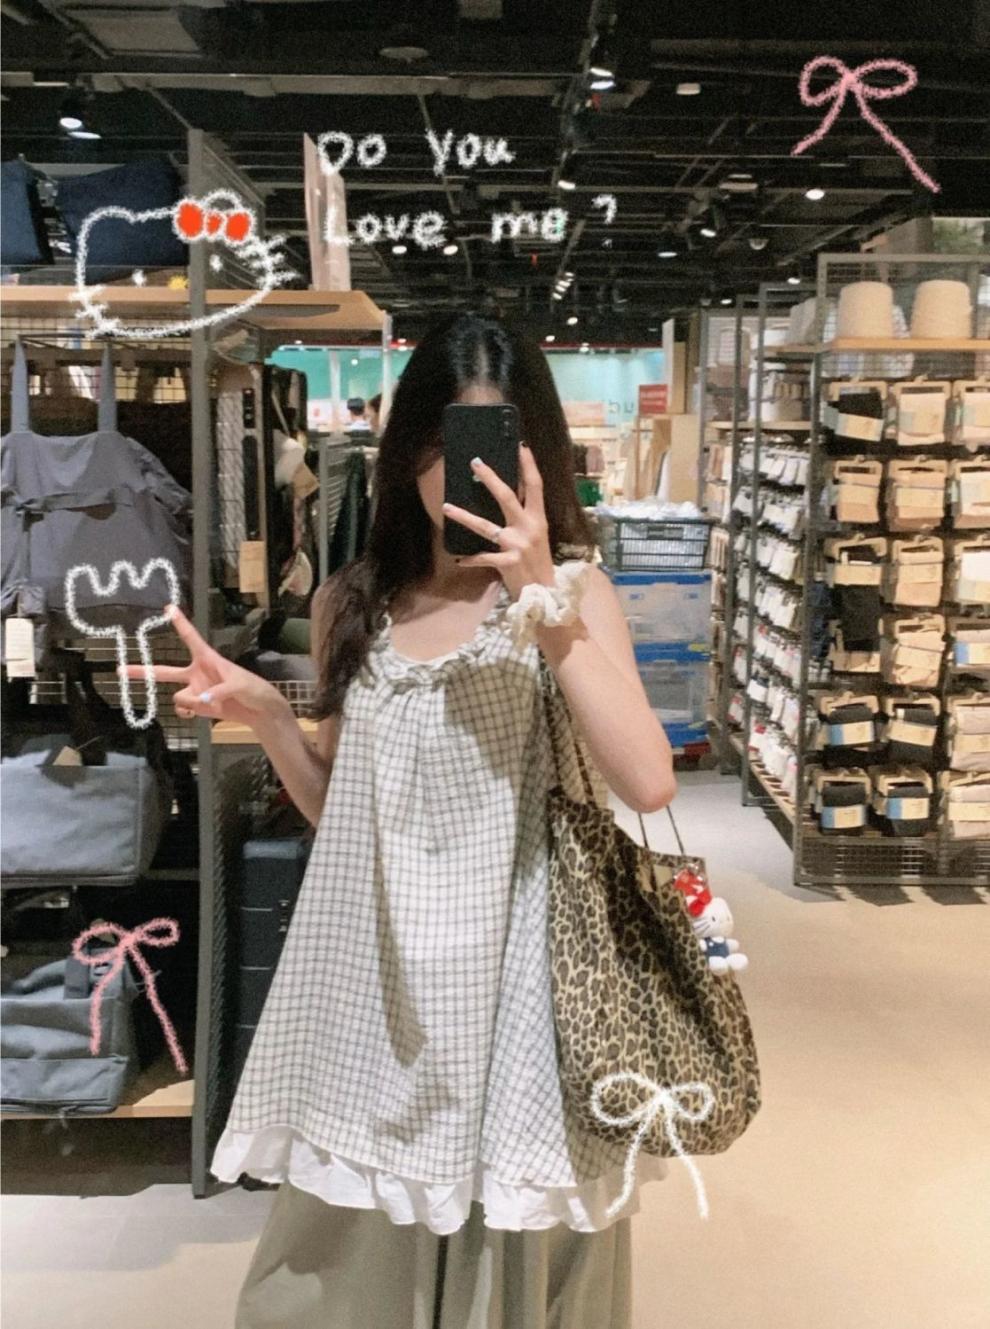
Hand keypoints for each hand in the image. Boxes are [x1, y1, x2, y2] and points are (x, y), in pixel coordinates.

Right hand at [121, 604, 291, 729]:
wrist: (259, 712)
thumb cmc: (253, 689)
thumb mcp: (240, 685)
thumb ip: (219, 691)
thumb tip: (200, 699)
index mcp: (208, 659)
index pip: (191, 638)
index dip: (180, 623)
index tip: (168, 607)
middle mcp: (197, 673)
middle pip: (164, 671)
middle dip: (141, 671)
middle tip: (119, 670)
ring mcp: (195, 690)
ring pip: (178, 697)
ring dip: (191, 702)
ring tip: (212, 702)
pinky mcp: (198, 706)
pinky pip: (183, 709)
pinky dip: (190, 712)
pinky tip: (204, 711)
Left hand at [441, 444, 555, 600]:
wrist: (544, 594)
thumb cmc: (538, 563)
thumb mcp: (537, 537)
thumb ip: (525, 519)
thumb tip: (509, 499)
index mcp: (538, 519)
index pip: (535, 486)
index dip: (528, 466)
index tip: (521, 447)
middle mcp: (529, 527)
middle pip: (507, 497)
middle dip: (490, 478)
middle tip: (475, 462)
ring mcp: (518, 544)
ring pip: (486, 526)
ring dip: (464, 516)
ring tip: (446, 507)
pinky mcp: (508, 562)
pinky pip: (484, 558)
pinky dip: (471, 559)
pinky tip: (459, 559)